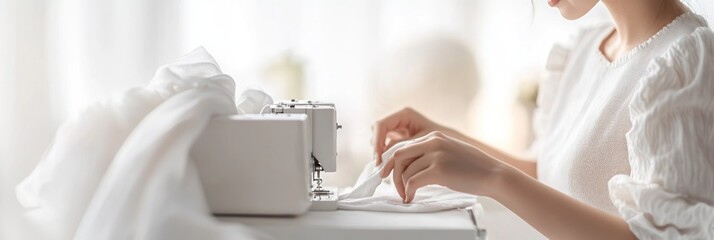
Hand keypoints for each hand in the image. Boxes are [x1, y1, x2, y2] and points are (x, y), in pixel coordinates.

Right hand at [372, 107, 447, 164]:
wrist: (453, 149)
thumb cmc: (442, 143)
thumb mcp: (421, 144)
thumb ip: (403, 147)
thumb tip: (384, 154)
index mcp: (405, 115)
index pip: (381, 125)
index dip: (377, 142)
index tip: (378, 159)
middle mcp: (399, 120)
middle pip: (377, 131)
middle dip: (376, 147)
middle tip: (379, 164)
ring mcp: (398, 129)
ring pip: (380, 139)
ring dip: (380, 152)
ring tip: (385, 168)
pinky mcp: (399, 139)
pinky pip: (386, 146)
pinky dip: (386, 156)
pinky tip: (391, 168)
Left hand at [380, 131, 507, 202]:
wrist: (493, 174)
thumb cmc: (474, 167)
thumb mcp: (449, 152)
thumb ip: (431, 153)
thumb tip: (410, 166)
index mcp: (434, 136)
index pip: (404, 146)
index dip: (393, 162)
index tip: (388, 173)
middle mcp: (433, 142)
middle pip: (399, 155)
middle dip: (392, 173)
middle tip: (394, 186)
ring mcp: (436, 155)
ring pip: (405, 171)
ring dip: (402, 186)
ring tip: (407, 195)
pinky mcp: (438, 170)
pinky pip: (413, 182)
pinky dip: (408, 192)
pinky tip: (411, 197)